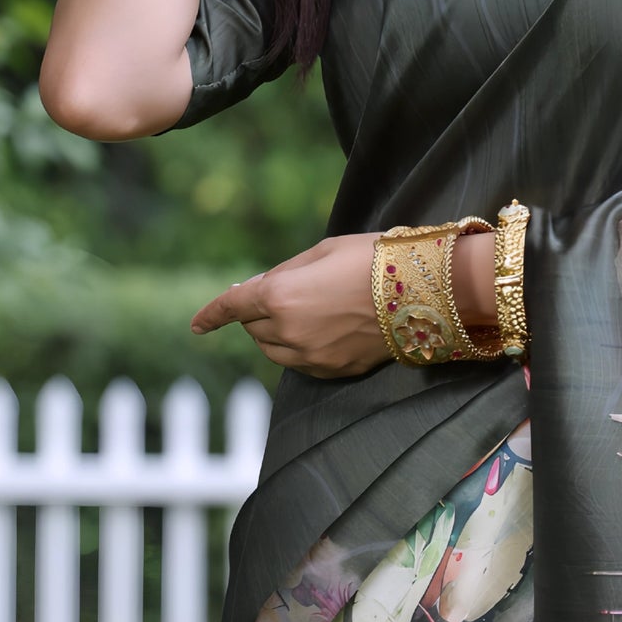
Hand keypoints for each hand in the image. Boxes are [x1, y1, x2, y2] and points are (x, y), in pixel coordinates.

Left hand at [191, 232, 383, 376]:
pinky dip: (297, 349)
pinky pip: (299, 363)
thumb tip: (255, 289)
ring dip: (273, 334)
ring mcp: (310, 356)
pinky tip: (321, 331)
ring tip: (303, 313)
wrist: (424, 291)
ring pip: (272, 351)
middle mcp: (288, 331)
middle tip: (282, 295)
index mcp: (279, 296)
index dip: (210, 315)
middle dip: (257, 313)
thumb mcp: (321, 252)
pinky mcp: (333, 370)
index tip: (196, 326)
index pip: (231, 308)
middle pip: (252, 329)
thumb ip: (282, 273)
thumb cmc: (372, 259)